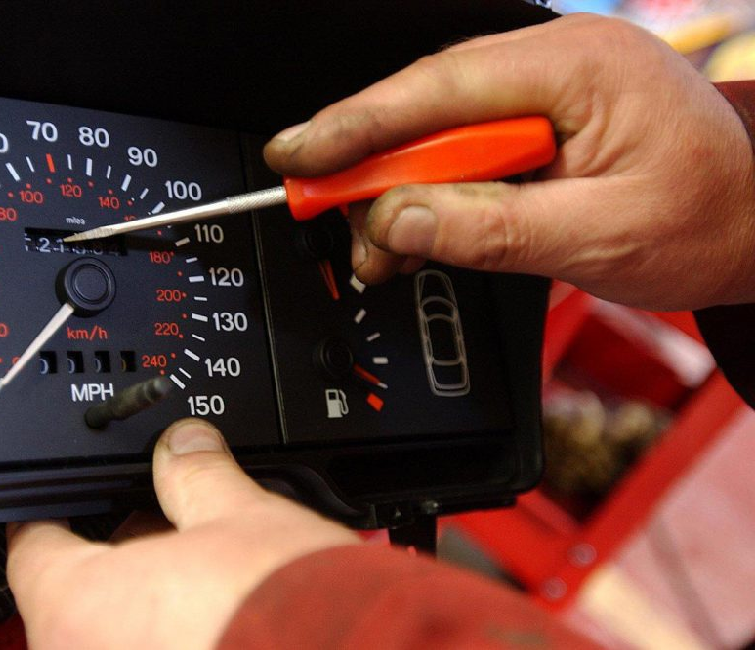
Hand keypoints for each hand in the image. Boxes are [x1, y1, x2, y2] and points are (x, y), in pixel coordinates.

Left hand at [6, 418, 360, 648]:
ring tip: (214, 583)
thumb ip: (199, 474)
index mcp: (81, 607)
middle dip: (128, 559)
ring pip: (123, 636)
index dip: (55, 514)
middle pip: (83, 597)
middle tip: (171, 531)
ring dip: (157, 608)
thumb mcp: (242, 517)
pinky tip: (227, 624)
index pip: (33, 547)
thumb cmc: (292, 612)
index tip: (69, 503)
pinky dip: (180, 641)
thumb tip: (186, 446)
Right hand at [264, 14, 754, 311]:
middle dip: (365, 162)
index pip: (437, 90)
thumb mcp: (596, 237)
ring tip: (378, 247)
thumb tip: (395, 221)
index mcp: (577, 67)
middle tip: (313, 204)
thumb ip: (487, 228)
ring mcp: (546, 88)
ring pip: (436, 130)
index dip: (355, 125)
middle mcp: (555, 63)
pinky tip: (414, 230)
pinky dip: (433, 192)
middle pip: (424, 105)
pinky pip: (465, 148)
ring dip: (398, 190)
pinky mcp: (540, 120)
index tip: (299, 157)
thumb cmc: (709, 218)